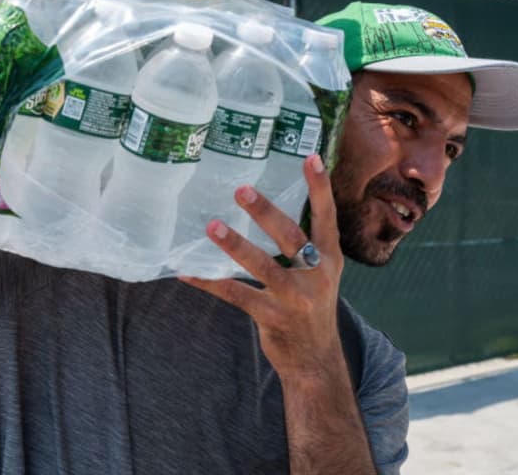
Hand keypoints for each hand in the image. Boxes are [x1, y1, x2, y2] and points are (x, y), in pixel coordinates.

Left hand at [180, 154, 344, 379]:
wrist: (316, 361)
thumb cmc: (311, 307)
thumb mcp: (321, 274)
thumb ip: (306, 245)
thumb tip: (272, 207)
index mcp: (329, 258)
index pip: (327, 216)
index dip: (319, 187)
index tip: (311, 157)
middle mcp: (316, 275)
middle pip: (290, 236)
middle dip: (266, 212)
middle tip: (241, 189)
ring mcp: (295, 298)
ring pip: (262, 266)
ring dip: (235, 245)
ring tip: (212, 226)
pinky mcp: (272, 317)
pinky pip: (236, 294)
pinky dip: (209, 282)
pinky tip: (187, 272)